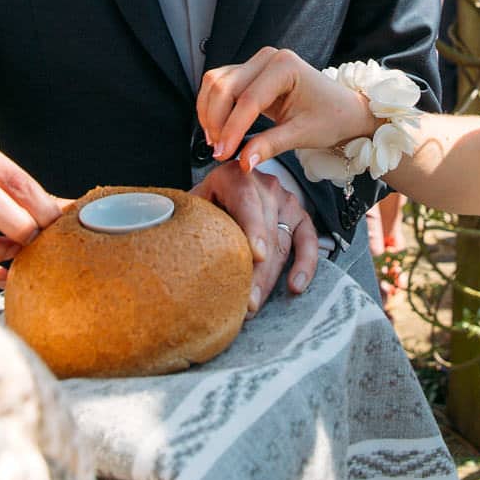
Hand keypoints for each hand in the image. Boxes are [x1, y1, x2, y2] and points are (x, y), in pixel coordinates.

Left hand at [193, 160, 318, 311]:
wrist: (230, 186)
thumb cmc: (209, 200)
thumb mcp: (196, 200)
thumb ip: (191, 216)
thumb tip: (171, 241)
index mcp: (235, 176)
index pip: (246, 201)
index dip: (252, 229)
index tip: (255, 255)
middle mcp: (264, 185)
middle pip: (266, 231)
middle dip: (257, 271)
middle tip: (247, 302)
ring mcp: (286, 200)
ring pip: (282, 242)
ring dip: (270, 277)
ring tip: (255, 303)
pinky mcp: (300, 216)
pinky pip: (308, 241)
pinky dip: (305, 264)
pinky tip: (295, 286)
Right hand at [197, 47, 375, 175]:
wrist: (344, 109)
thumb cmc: (331, 117)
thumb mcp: (302, 134)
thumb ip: (270, 146)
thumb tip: (243, 161)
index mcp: (285, 66)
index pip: (248, 99)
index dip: (232, 128)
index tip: (223, 153)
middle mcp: (268, 58)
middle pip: (225, 86)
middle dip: (216, 120)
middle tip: (218, 151)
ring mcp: (258, 63)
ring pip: (217, 83)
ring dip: (210, 113)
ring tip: (216, 142)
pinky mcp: (251, 73)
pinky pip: (222, 86)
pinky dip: (214, 108)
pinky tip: (219, 130)